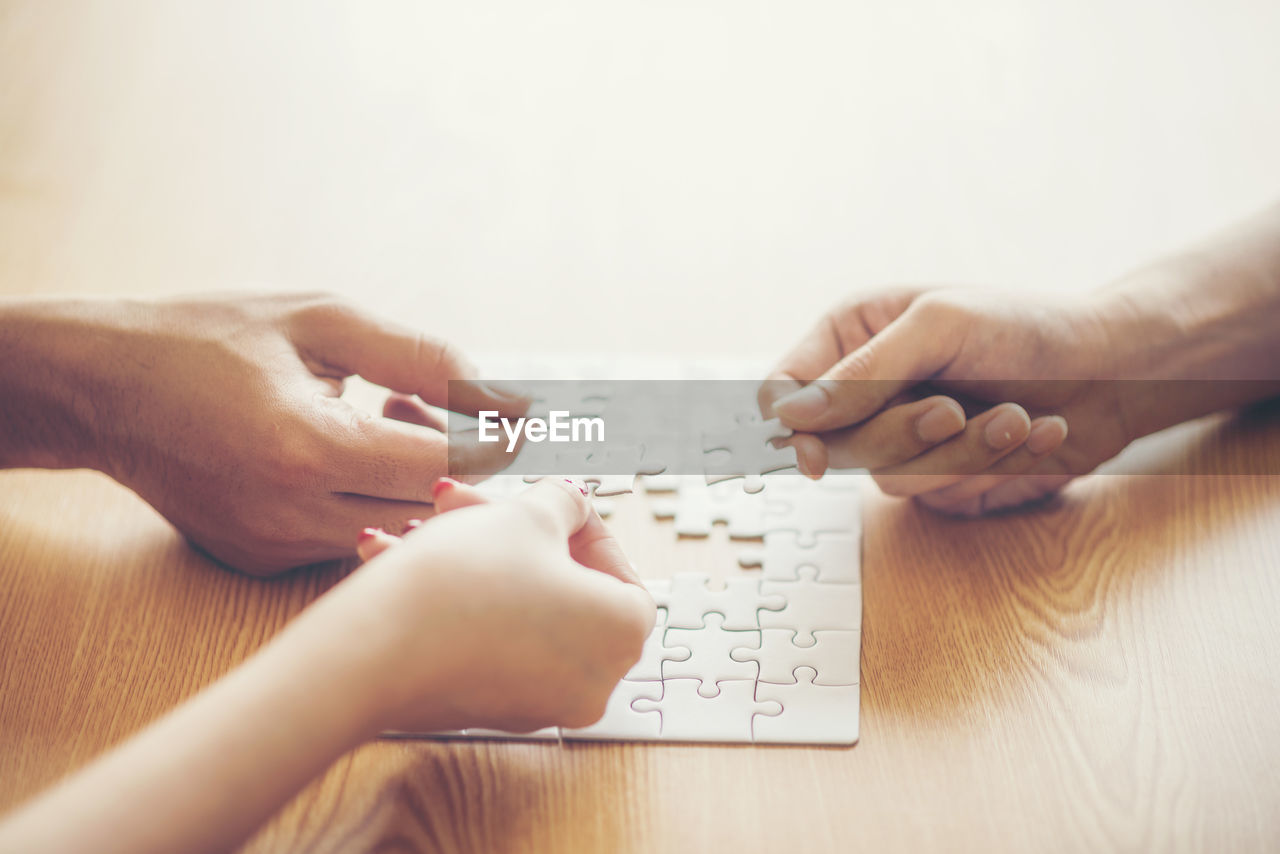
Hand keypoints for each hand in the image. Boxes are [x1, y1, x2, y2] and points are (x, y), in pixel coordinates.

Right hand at [2, 292, 525, 572]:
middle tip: (432, 408)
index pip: (448, 468)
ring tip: (381, 421)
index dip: (492, 441)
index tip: (507, 414)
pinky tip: (343, 453)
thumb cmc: (210, 335)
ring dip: (415, 484)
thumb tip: (505, 394)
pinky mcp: (259, 562)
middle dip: (458, 463)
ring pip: (396, 534)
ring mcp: (272, 547)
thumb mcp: (322, 320)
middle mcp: (290, 513)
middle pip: (431, 511)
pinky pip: (349, 542)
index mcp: (308, 446)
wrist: (102, 386)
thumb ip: (421, 357)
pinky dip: (370, 503)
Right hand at [336, 477, 654, 733]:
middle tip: (465, 503)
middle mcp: (592, 680)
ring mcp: (539, 703)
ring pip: (513, 610)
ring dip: (471, 561)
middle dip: (507, 534)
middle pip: (559, 586)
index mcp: (623, 632)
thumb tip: (572, 504)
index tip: (539, 502)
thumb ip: (563, 503)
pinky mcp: (486, 710)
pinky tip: (403, 563)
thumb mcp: (527, 515)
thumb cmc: (466, 579)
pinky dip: (458, 602)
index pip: (617, 566)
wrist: (377, 649)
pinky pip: (485, 642)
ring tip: (418, 528)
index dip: (574, 524)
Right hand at [762, 286, 1127, 514]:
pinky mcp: (943, 478)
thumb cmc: (1028, 328)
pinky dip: (993, 471)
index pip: (783, 393)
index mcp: (851, 338)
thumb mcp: (939, 327)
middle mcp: (868, 393)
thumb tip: (789, 419)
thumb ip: (860, 374)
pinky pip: (941, 498)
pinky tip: (1034, 435)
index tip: (815, 456)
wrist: (1116, 370)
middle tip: (955, 410)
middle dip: (906, 436)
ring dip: (966, 454)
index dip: (790, 429)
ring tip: (1017, 416)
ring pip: (892, 480)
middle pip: (837, 448)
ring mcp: (905, 440)